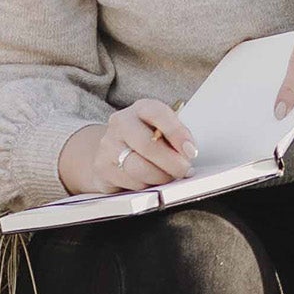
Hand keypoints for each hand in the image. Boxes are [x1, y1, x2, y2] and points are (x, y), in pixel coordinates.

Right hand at [61, 99, 194, 195]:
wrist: (115, 149)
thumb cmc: (149, 138)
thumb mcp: (164, 129)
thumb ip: (177, 136)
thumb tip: (188, 153)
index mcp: (141, 108)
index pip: (158, 114)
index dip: (177, 133)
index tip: (191, 151)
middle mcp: (121, 123)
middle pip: (147, 145)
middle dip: (171, 162)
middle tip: (184, 170)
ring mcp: (108, 146)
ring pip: (138, 169)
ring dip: (160, 177)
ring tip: (168, 176)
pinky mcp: (102, 168)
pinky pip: (129, 183)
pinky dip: (145, 186)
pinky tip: (150, 181)